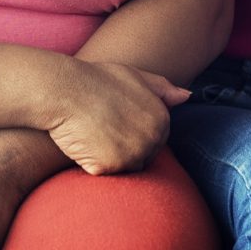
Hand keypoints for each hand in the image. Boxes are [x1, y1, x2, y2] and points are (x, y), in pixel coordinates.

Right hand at [45, 60, 189, 174]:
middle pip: (143, 157)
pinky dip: (92, 163)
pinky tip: (83, 142)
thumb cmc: (95, 79)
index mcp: (161, 118)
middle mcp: (152, 138)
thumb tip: (187, 96)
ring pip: (125, 169)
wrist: (63, 89)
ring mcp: (132, 154)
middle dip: (124, 148)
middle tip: (101, 128)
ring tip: (93, 134)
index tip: (115, 122)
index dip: (133, 133)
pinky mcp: (110, 167)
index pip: (155, 141)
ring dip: (110, 158)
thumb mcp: (133, 75)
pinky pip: (104, 173)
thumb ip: (162, 88)